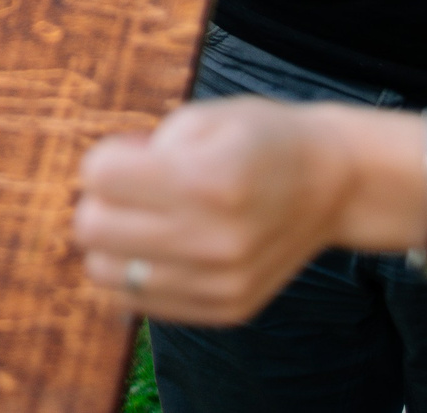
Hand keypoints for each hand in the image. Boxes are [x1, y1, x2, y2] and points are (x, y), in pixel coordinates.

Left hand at [73, 98, 424, 325]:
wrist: (334, 183)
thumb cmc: (259, 139)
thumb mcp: (203, 117)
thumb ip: (144, 146)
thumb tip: (94, 185)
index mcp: (207, 179)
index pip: (98, 175)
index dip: (106, 158)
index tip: (132, 155)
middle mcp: (215, 239)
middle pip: (92, 229)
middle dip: (100, 201)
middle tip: (132, 189)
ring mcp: (221, 282)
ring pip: (106, 273)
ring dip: (112, 243)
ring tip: (146, 220)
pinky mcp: (226, 310)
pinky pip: (139, 302)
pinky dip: (138, 273)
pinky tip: (165, 248)